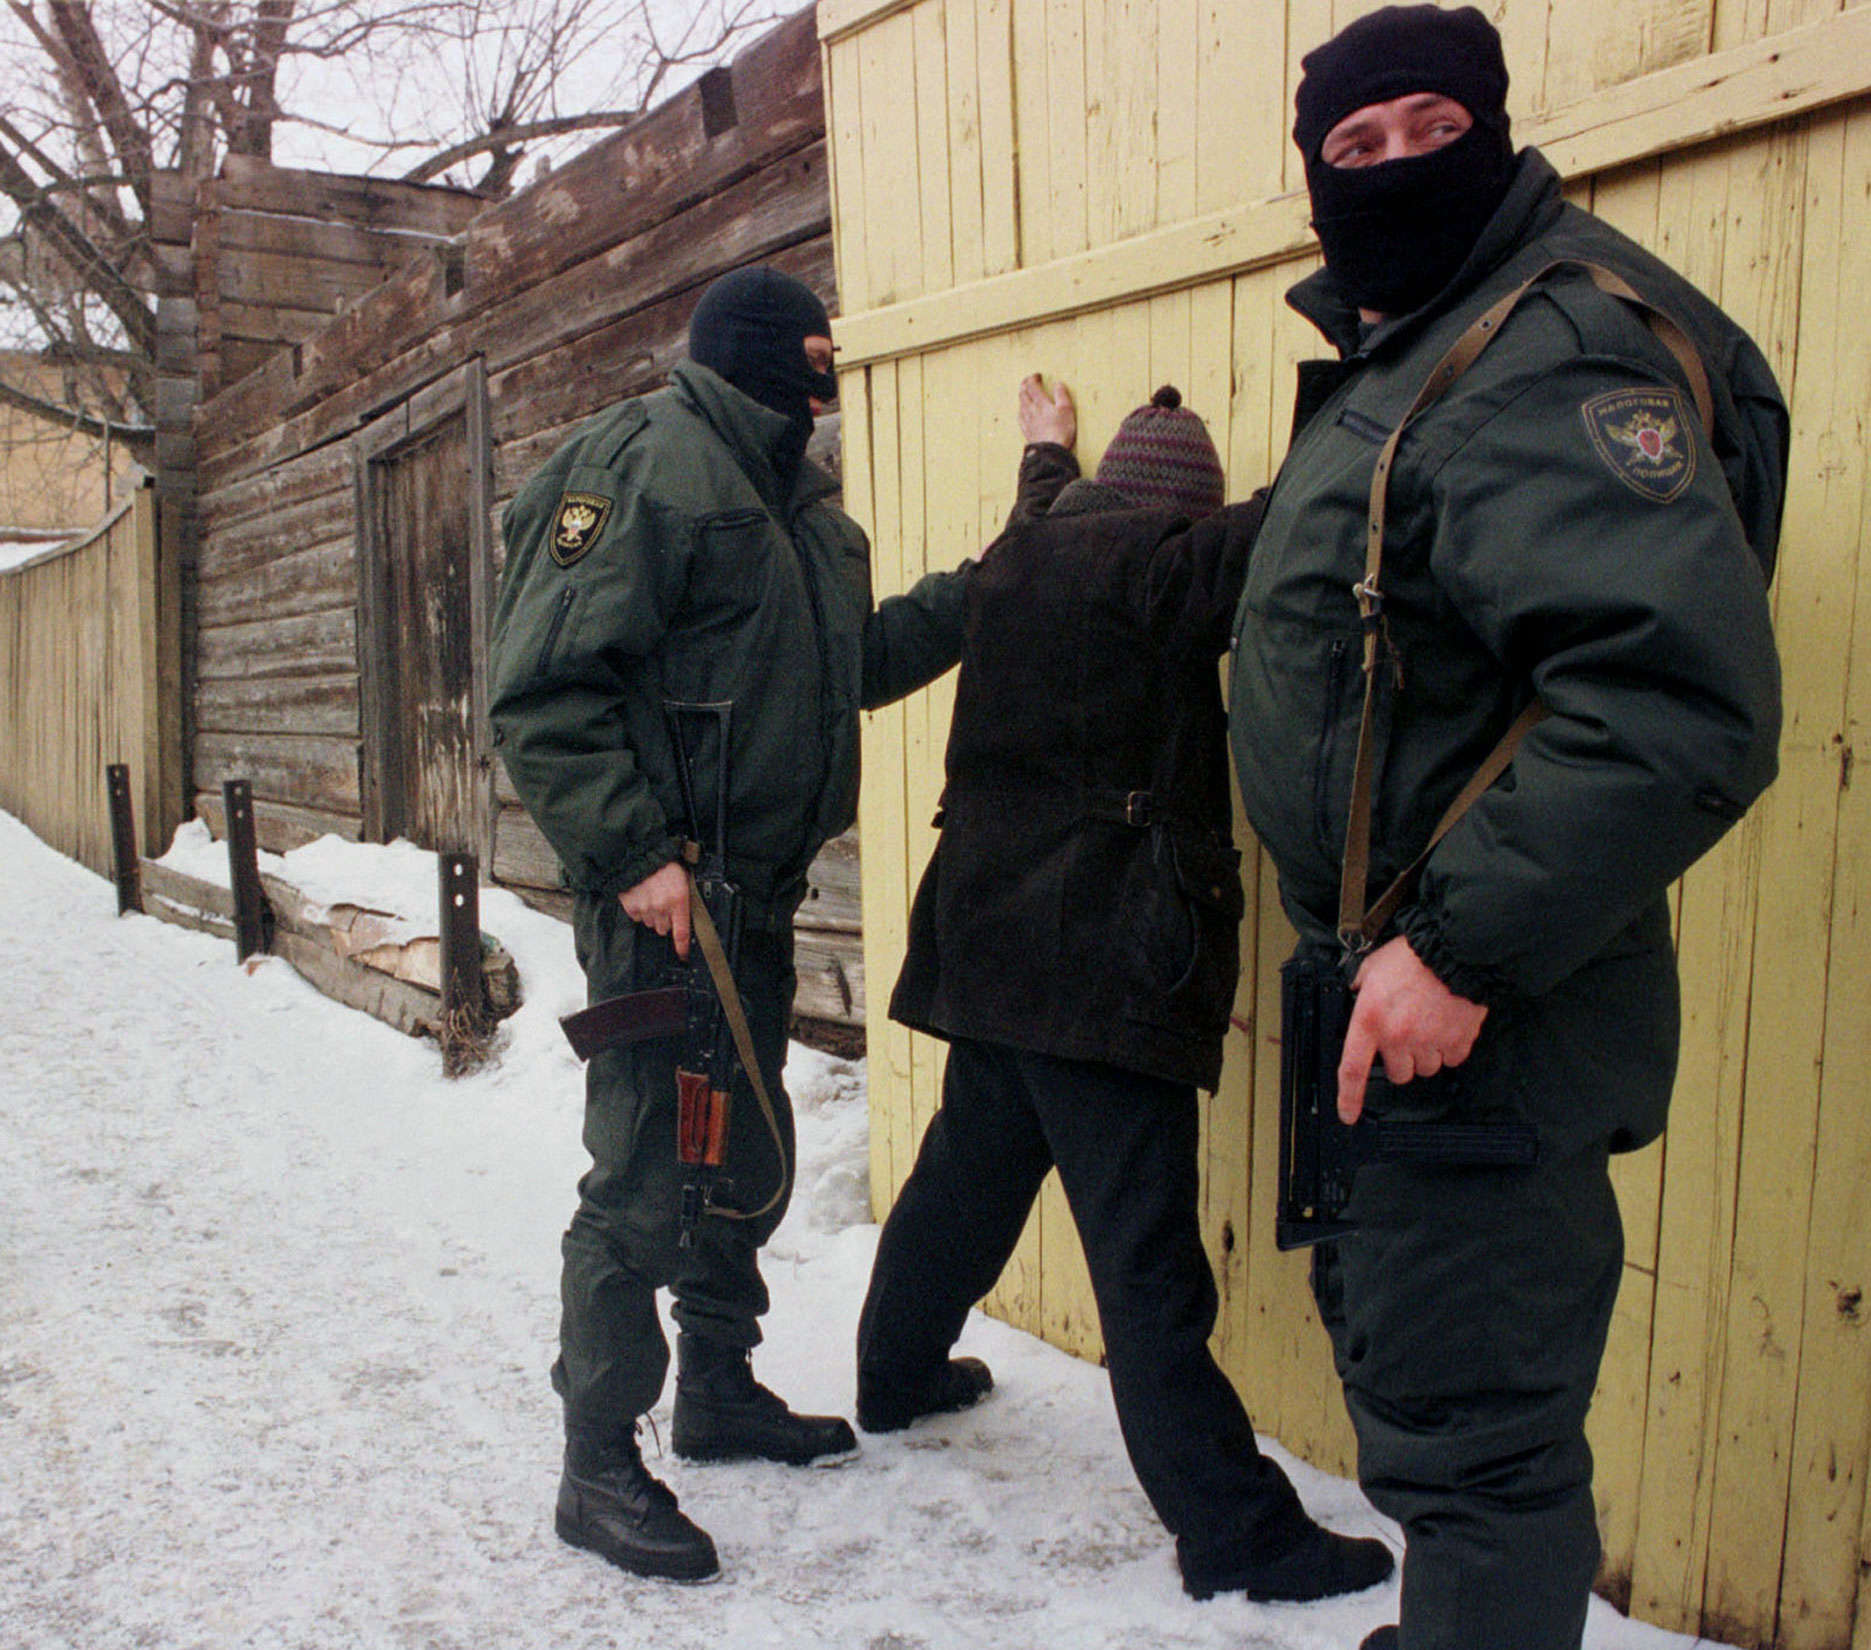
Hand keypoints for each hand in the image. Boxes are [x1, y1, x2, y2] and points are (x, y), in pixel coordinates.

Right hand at [619, 860, 691, 957]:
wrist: (640, 855)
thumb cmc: (664, 865)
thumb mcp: (683, 879)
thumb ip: (684, 899)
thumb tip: (687, 914)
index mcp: (678, 900)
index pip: (682, 932)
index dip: (683, 947)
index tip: (684, 956)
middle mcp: (662, 907)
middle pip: (664, 928)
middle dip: (665, 920)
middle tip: (664, 904)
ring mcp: (646, 908)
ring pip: (651, 923)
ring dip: (652, 914)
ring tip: (652, 896)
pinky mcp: (632, 907)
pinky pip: (638, 917)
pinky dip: (640, 910)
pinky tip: (642, 896)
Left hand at [1018, 373, 1075, 449]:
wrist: (1050, 451)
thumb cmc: (1060, 430)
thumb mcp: (1066, 409)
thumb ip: (1062, 395)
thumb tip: (1058, 384)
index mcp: (1041, 403)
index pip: (1033, 386)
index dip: (1033, 378)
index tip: (1037, 375)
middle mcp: (1031, 410)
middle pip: (1023, 393)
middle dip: (1025, 384)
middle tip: (1028, 381)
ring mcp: (1027, 421)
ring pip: (1020, 404)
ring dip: (1022, 395)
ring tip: (1024, 392)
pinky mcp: (1026, 431)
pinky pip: (1020, 416)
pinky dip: (1021, 409)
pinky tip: (1022, 411)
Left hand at [1336, 935, 1487, 1123]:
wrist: (1453, 950)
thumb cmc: (1411, 956)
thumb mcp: (1371, 968)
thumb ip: (1361, 989)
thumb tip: (1357, 997)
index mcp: (1370, 1020)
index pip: (1352, 1069)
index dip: (1348, 1098)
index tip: (1347, 1114)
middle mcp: (1398, 1036)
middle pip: (1397, 1073)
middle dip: (1399, 1059)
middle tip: (1404, 1033)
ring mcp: (1430, 1042)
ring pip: (1425, 1068)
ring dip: (1424, 1054)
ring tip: (1428, 1023)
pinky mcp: (1457, 1041)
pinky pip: (1451, 1060)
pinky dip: (1449, 1048)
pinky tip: (1446, 1025)